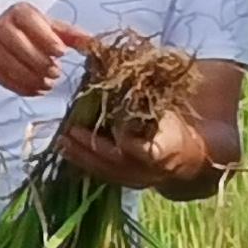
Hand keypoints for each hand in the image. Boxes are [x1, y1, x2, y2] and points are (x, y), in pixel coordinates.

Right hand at [0, 0, 75, 97]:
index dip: (46, 39)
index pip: (30, 22)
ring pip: (10, 64)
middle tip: (56, 72)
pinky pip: (5, 78)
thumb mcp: (50, 28)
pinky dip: (23, 87)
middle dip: (39, 62)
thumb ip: (71, 36)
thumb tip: (93, 43)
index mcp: (20, 13)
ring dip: (32, 78)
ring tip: (48, 84)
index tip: (61, 53)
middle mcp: (3, 26)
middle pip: (18, 44)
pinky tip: (36, 89)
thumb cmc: (28, 32)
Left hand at [57, 101, 219, 192]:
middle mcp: (150, 168)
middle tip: (70, 131)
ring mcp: (137, 179)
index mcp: (166, 148)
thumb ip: (142, 94)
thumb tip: (113, 64)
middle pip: (117, 161)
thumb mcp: (165, 108)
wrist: (186, 156)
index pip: (148, 151)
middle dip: (92, 145)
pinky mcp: (126, 183)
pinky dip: (84, 162)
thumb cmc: (172, 125)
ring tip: (60, 142)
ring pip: (105, 171)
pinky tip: (67, 152)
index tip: (116, 128)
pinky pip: (102, 175)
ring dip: (81, 156)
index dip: (130, 141)